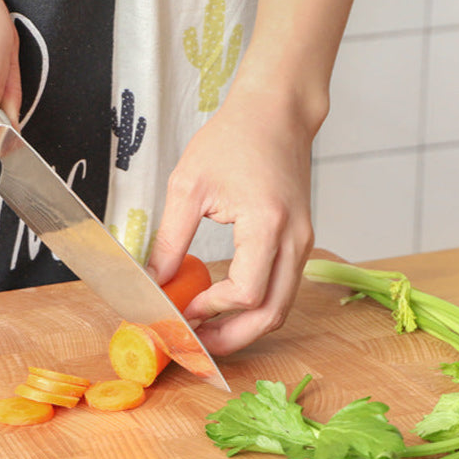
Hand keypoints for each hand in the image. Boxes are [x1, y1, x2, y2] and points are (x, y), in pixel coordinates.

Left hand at [148, 80, 319, 355]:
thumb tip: (155, 282)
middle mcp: (294, 239)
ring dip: (244, 327)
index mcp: (268, 223)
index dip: (211, 311)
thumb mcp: (188, 185)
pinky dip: (255, 306)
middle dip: (231, 338)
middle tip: (195, 345)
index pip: (245, 293)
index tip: (181, 311)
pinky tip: (223, 305)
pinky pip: (282, 288)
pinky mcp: (299, 240)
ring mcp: (303, 242)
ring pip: (281, 307)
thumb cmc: (233, 138)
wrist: (276, 112)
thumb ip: (171, 239)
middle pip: (271, 314)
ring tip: (205, 331)